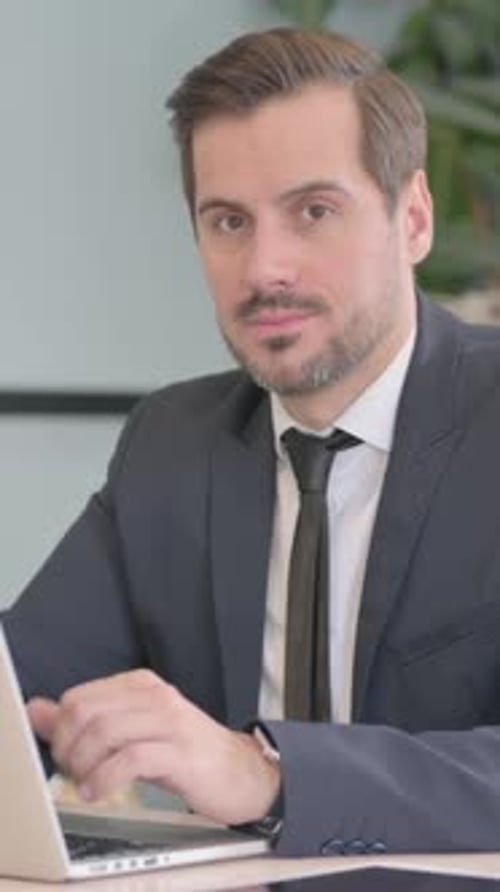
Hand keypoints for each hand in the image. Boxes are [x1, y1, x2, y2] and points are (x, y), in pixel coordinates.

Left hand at [27, 669, 280, 825]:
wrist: (240, 772)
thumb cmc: (184, 753)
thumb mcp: (132, 730)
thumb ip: (85, 719)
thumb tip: (37, 710)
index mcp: (140, 685)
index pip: (78, 697)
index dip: (60, 732)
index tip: (65, 756)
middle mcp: (155, 696)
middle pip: (86, 712)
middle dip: (68, 748)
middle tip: (73, 772)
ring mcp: (170, 722)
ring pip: (104, 733)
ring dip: (84, 766)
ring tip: (86, 785)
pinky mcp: (181, 752)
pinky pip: (130, 760)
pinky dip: (105, 780)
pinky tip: (100, 792)